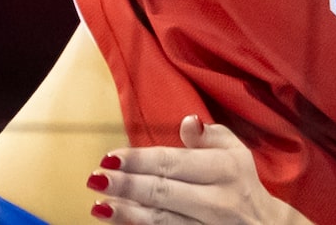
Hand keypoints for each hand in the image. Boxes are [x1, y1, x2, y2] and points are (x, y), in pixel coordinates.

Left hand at [85, 117, 310, 224]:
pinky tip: (119, 221)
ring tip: (99, 206)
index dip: (139, 160)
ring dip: (128, 214)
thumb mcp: (235, 152)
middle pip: (164, 193)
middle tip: (95, 179)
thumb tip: (188, 122)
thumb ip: (209, 136)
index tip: (109, 157)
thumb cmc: (240, 181)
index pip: (174, 163)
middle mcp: (218, 201)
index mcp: (225, 170)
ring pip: (163, 221)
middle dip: (127, 187)